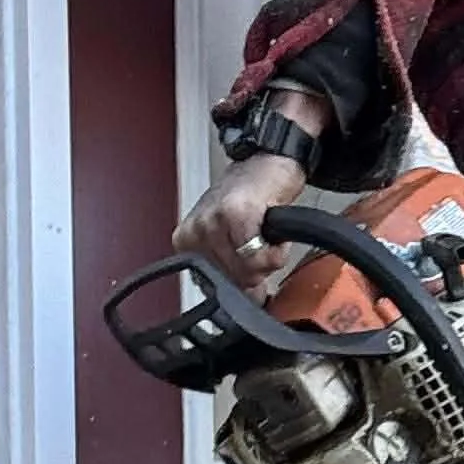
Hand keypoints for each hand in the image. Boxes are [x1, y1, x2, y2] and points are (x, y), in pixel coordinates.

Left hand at [173, 154, 309, 296]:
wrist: (265, 161)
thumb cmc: (249, 198)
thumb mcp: (229, 239)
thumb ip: (232, 273)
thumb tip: (249, 303)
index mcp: (186, 243)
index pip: (217, 290)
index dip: (242, 281)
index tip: (248, 260)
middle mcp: (194, 233)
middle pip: (235, 283)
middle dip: (256, 270)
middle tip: (259, 241)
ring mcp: (212, 223)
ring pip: (249, 272)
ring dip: (268, 258)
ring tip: (264, 233)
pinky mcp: (235, 215)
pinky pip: (262, 258)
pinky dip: (277, 250)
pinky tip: (271, 230)